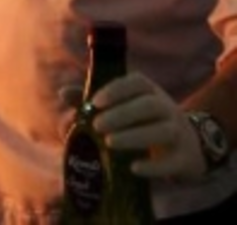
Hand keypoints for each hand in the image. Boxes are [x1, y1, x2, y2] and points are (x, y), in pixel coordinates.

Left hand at [91, 72, 205, 179]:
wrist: (187, 146)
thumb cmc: (143, 121)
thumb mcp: (121, 106)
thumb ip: (92, 100)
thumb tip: (63, 93)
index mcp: (149, 91)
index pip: (136, 82)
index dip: (116, 90)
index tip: (96, 102)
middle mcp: (167, 108)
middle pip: (149, 105)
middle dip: (121, 114)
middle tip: (96, 125)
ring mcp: (179, 133)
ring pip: (163, 130)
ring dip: (135, 136)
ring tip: (109, 143)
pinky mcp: (185, 158)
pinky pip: (173, 161)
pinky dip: (154, 166)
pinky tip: (133, 168)